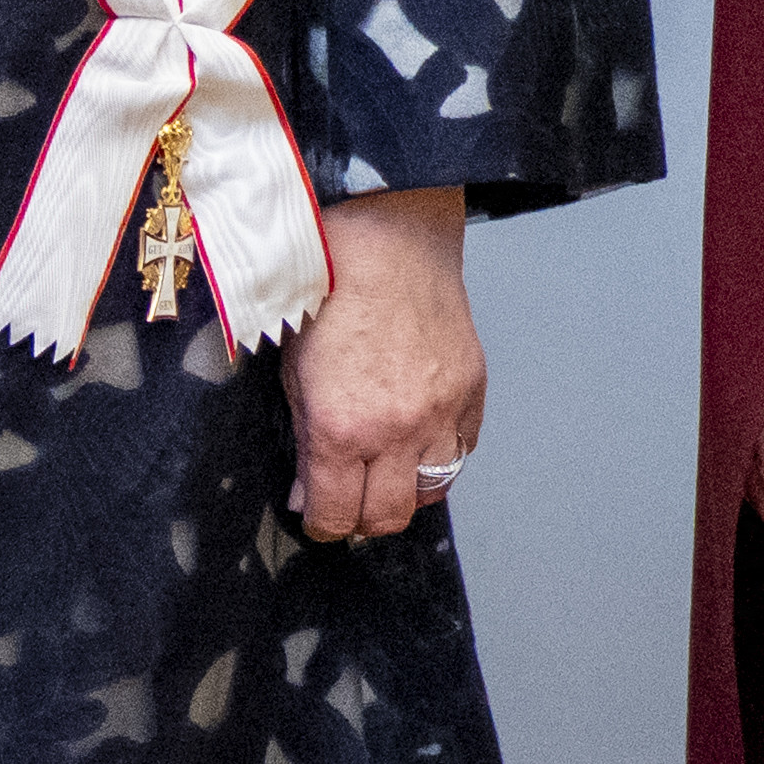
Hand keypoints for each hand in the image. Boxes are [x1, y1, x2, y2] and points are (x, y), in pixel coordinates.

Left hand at [287, 190, 483, 541]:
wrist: (386, 240)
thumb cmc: (329, 295)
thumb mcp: (292, 374)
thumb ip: (304, 440)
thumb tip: (308, 490)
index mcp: (343, 429)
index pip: (336, 515)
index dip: (321, 523)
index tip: (316, 514)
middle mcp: (397, 431)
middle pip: (388, 517)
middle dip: (362, 518)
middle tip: (348, 500)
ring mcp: (441, 413)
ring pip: (432, 492)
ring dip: (406, 491)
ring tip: (385, 473)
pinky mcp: (471, 391)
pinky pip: (461, 450)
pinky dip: (438, 455)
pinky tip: (416, 438)